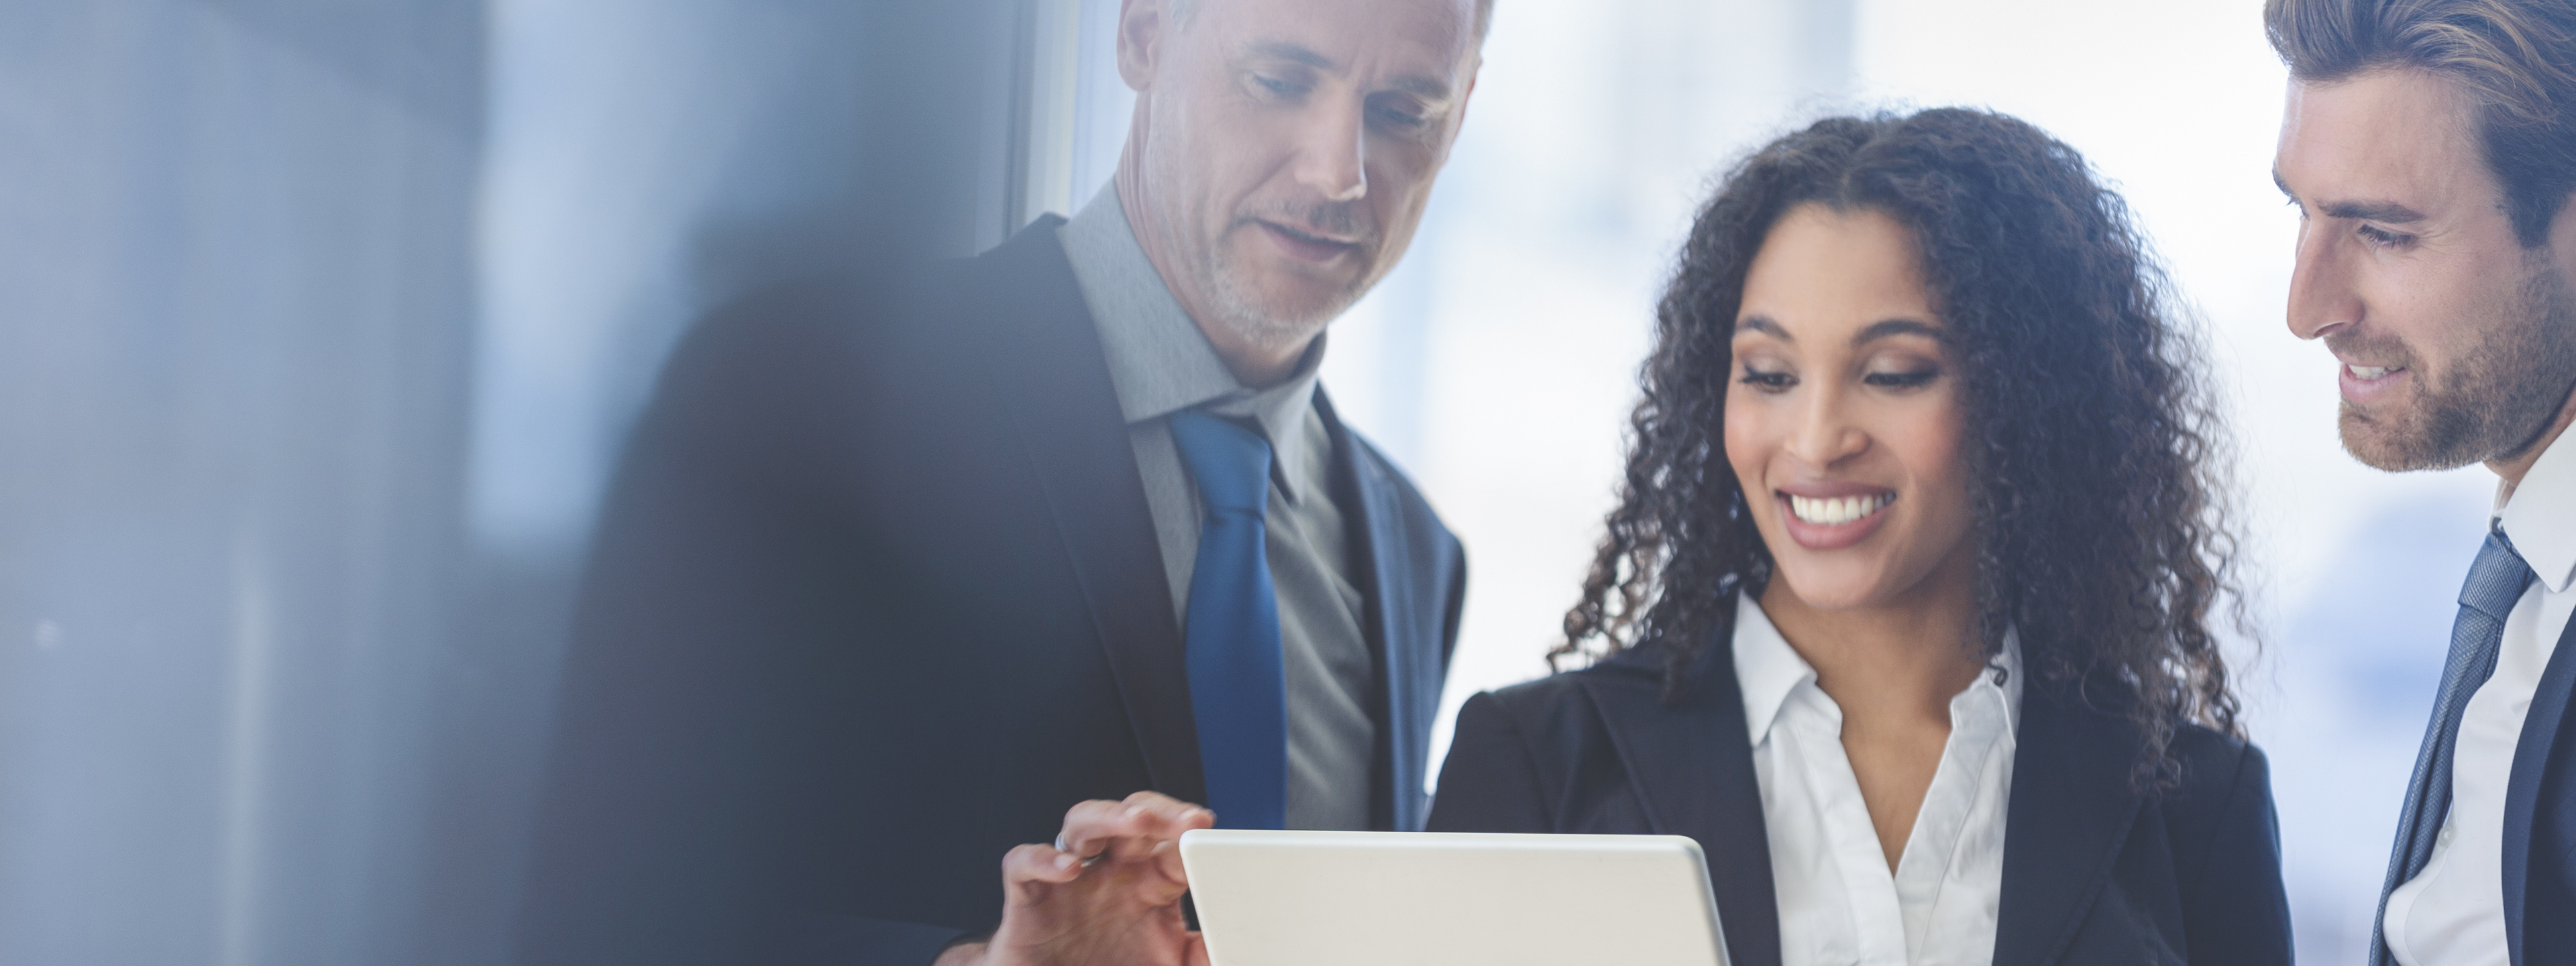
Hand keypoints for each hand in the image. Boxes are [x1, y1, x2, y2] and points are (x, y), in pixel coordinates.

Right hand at [935, 792, 1216, 965]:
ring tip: (1135, 823)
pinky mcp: (1028, 895)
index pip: (1170, 843)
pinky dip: (1042, 858)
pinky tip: (1068, 868)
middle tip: (1186, 818)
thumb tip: (1240, 942)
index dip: (1188, 830)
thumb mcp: (1166, 964)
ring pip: (1082, 822)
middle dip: (1159, 811)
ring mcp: (1069, 880)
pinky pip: (1024, 861)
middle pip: (1132, 820)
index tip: (1208, 826)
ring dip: (1108, 817)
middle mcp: (1109, 872)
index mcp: (1146, 884)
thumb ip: (1200, 952)